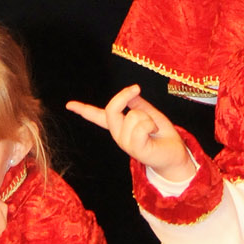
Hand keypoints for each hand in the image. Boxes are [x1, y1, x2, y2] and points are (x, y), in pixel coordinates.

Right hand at [67, 85, 195, 181]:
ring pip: (132, 116)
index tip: (68, 104)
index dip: (83, 109)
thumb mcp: (149, 113)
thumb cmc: (162, 135)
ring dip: (148, 117)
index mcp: (120, 126)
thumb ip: (138, 104)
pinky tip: (154, 133)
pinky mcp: (136, 149)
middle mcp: (119, 134)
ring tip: (153, 128)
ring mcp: (126, 143)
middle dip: (123, 95)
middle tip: (136, 88)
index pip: (98, 116)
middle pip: (111, 109)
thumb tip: (131, 91)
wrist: (176, 154)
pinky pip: (140, 126)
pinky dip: (150, 124)